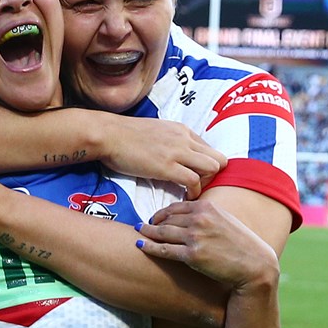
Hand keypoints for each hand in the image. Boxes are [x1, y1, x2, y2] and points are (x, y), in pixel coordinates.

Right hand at [94, 114, 226, 198]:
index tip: (196, 176)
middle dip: (213, 176)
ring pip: (212, 168)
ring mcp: (177, 152)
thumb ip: (170, 140)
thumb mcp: (155, 131)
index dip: (205, 165)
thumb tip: (174, 153)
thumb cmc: (125, 135)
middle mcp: (184, 139)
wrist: (108, 134)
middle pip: (219, 159)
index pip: (210, 149)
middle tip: (198, 185)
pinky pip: (193, 181)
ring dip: (205, 184)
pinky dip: (193, 192)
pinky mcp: (166, 166)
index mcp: (182, 131)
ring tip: (192, 191)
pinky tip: (184, 197)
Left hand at [136, 200, 278, 292]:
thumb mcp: (225, 220)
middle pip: (167, 219)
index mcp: (207, 207)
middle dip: (153, 222)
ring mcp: (195, 237)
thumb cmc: (242, 244)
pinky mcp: (192, 256)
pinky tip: (140, 245)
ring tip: (139, 232)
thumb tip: (189, 212)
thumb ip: (207, 214)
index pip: (176, 207)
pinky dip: (149, 247)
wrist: (255, 266)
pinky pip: (164, 250)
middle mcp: (199, 219)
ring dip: (147, 232)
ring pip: (162, 233)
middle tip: (144, 225)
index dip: (163, 212)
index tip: (156, 217)